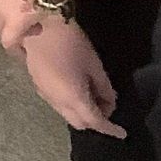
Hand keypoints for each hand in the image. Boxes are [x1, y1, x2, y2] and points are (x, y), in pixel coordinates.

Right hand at [21, 17, 124, 137]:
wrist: (38, 26)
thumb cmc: (72, 43)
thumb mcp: (95, 65)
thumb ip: (104, 88)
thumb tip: (110, 102)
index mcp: (74, 99)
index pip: (95, 122)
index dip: (110, 129)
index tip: (122, 133)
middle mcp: (58, 103)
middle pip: (79, 123)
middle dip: (95, 121)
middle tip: (107, 106)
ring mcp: (46, 96)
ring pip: (67, 115)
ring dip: (82, 113)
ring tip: (93, 95)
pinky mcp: (39, 87)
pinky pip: (58, 105)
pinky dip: (71, 105)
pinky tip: (76, 88)